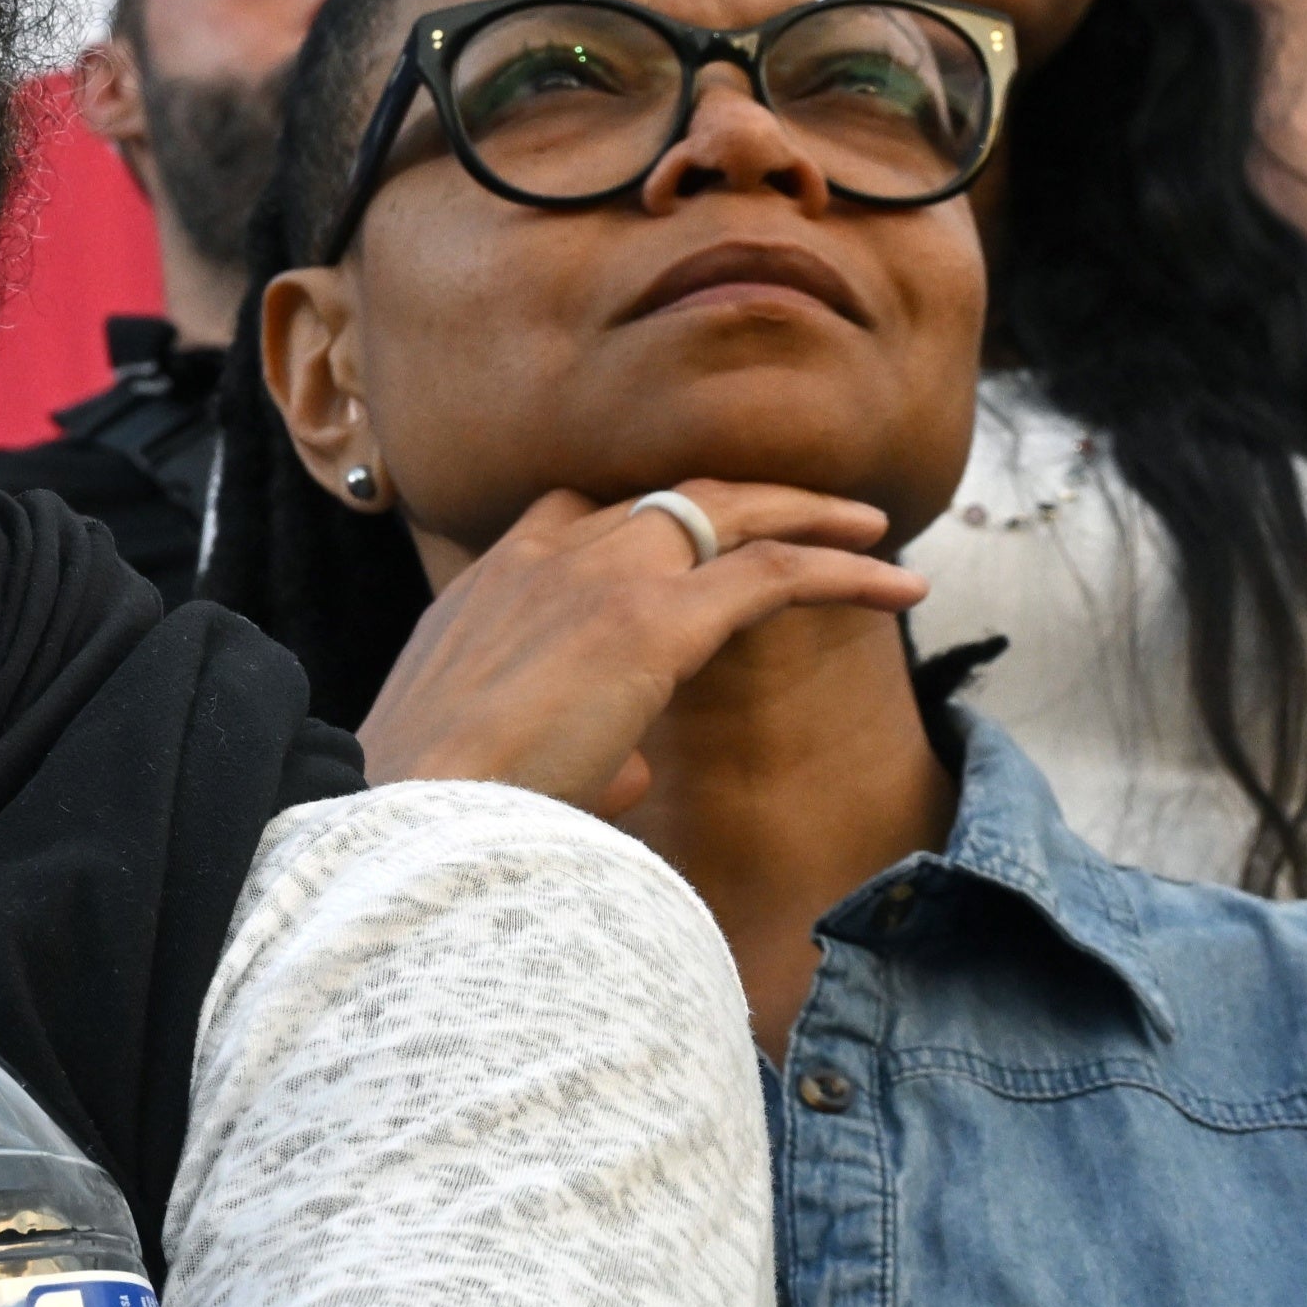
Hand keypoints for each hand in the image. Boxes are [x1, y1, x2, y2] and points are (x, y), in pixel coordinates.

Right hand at [356, 481, 928, 813]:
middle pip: (661, 498)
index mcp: (487, 588)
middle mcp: (540, 558)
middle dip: (741, 497)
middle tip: (808, 510)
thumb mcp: (488, 756)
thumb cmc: (435, 806)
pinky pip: (771, 572)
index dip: (642, 521)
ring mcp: (597, 579)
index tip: (691, 542)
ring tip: (869, 530)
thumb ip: (567, 747)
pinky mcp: (653, 621)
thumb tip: (628, 770)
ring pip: (725, 512)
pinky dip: (844, 570)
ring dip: (804, 515)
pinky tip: (902, 586)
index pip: (574, 516)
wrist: (404, 809)